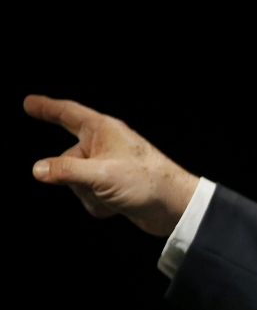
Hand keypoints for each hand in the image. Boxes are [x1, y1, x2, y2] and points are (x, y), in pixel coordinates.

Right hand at [24, 95, 199, 236]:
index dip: (47, 108)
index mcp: (104, 131)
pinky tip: (117, 206)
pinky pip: (90, 196)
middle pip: (67, 159)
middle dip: (76, 180)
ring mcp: (109, 167)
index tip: (29, 102)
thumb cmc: (146, 182)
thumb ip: (66, 170)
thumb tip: (38, 169)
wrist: (175, 207)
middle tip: (101, 185)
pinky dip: (98, 205)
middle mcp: (105, 145)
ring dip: (89, 195)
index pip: (68, 114)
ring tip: (114, 196)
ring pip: (76, 182)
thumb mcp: (100, 175)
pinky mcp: (114, 186)